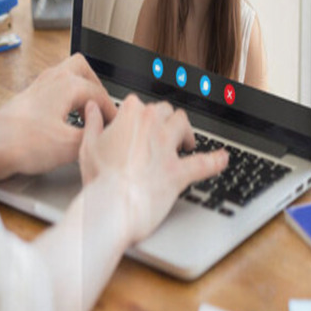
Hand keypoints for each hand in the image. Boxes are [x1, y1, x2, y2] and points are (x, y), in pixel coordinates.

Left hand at [0, 53, 117, 178]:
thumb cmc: (24, 141)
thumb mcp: (71, 146)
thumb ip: (94, 138)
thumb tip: (104, 136)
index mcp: (68, 84)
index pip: (101, 94)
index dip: (112, 112)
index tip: (116, 126)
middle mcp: (53, 79)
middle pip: (83, 70)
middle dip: (97, 88)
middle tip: (102, 109)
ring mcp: (39, 86)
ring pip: (67, 76)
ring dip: (80, 91)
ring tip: (86, 113)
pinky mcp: (29, 98)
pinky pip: (54, 89)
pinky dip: (65, 99)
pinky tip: (65, 119)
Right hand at [78, 94, 227, 244]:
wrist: (111, 206)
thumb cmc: (98, 179)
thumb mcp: (87, 146)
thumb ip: (92, 122)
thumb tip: (92, 107)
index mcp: (130, 116)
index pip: (139, 104)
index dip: (140, 115)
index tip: (138, 125)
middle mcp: (152, 125)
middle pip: (166, 111)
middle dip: (166, 120)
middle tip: (165, 133)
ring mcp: (167, 147)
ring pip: (184, 125)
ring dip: (187, 132)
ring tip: (187, 142)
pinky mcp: (179, 171)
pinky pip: (204, 163)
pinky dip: (216, 161)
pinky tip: (223, 159)